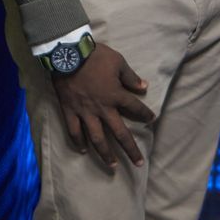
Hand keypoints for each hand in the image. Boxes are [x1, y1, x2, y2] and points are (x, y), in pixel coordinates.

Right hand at [52, 42, 154, 171]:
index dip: (145, 114)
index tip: (152, 119)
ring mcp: (85, 112)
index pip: (135, 108)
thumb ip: (131, 77)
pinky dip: (78, 141)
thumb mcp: (118, 61)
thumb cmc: (95, 56)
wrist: (68, 54)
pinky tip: (83, 150)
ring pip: (97, 138)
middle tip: (138, 163)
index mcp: (115, 95)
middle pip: (120, 133)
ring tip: (112, 165)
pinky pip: (74, 131)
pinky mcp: (70, 111)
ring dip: (105, 153)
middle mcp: (103, 109)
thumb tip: (144, 87)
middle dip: (130, 149)